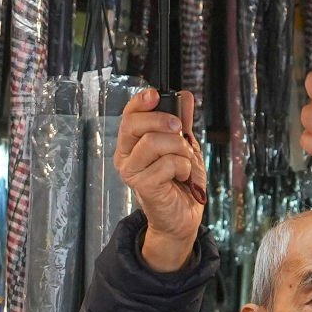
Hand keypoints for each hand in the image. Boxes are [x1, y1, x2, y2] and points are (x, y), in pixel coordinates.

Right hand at [116, 88, 209, 268]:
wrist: (183, 216)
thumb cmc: (180, 184)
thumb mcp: (184, 146)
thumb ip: (182, 122)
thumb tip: (184, 96)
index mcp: (132, 145)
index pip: (129, 116)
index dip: (140, 101)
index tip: (155, 95)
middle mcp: (126, 157)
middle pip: (135, 124)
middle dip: (164, 121)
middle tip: (180, 130)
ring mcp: (132, 172)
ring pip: (154, 141)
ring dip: (179, 149)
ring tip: (184, 162)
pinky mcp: (143, 186)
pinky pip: (167, 163)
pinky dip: (184, 167)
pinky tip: (182, 177)